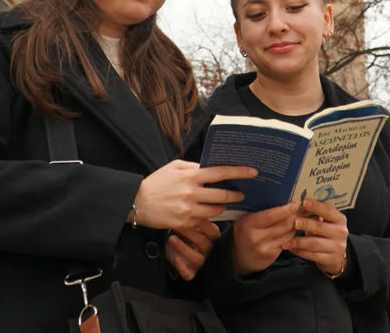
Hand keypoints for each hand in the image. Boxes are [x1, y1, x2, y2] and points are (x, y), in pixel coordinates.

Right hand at [135, 160, 255, 229]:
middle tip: (242, 194)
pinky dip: (208, 216)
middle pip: (222, 195)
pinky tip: (208, 212)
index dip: (239, 172)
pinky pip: (203, 220)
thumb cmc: (157, 182)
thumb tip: (210, 166)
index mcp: (190, 176)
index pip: (220, 172)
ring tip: (224, 203)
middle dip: (236, 195)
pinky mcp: (184, 222)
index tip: (253, 172)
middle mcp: (191, 193)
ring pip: (216, 210)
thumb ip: (194, 167)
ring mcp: (189, 209)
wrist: (137, 202)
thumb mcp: (174, 167)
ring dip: (223, 207)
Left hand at [167, 220, 219, 280]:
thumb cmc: (183, 233)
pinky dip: (183, 267)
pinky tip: (176, 259)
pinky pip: (189, 273)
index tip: (192, 216)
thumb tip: (195, 206)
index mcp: (211, 238)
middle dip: (190, 234)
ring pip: (196, 258)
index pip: (213, 232)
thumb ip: (195, 218)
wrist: (171, 246)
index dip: (204, 225)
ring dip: (184, 248)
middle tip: (178, 226)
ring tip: (172, 239)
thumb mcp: (190, 224)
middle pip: (204, 243)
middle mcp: (208, 250)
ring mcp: (200, 262)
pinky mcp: (191, 272)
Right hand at [231, 202, 298, 276]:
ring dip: (294, 225)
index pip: (271, 216)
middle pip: (284, 224)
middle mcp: (257, 238)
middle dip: (294, 216)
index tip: (295, 203)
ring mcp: (265, 248)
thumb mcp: (245, 220)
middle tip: (298, 210)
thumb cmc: (244, 233)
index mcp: (248, 225)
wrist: (239, 258)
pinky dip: (290, 235)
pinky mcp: (272, 256)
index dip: (285, 210)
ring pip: (289, 234)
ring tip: (295, 219)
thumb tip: (283, 201)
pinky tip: (289, 230)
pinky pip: (287, 242)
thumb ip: (260, 212)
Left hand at [287, 199, 347, 275]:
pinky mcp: (331, 259)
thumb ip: (316, 215)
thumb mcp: (325, 223)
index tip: (304, 201)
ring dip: (299, 242)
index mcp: (340, 219)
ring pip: (314, 243)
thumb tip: (298, 204)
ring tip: (286, 241)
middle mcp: (341, 232)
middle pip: (320, 227)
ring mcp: (337, 247)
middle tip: (294, 223)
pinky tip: (292, 249)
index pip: (328, 211)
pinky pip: (313, 256)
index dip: (316, 206)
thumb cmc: (326, 233)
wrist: (336, 256)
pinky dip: (301, 252)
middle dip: (306, 224)